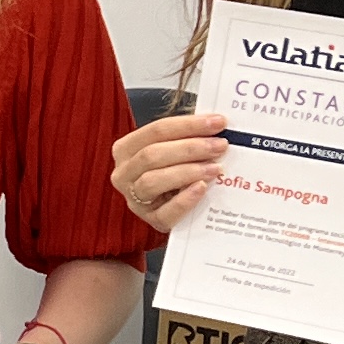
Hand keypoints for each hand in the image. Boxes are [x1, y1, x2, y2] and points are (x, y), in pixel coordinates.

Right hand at [112, 108, 227, 233]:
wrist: (174, 208)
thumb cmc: (173, 171)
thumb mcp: (172, 151)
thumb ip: (187, 137)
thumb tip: (216, 124)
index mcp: (126, 149)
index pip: (156, 131)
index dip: (188, 125)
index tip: (217, 122)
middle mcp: (124, 174)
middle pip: (152, 155)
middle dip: (190, 148)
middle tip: (220, 145)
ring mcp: (135, 200)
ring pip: (153, 181)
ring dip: (188, 171)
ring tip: (215, 167)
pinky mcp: (152, 221)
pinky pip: (166, 212)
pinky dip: (185, 199)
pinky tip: (202, 188)